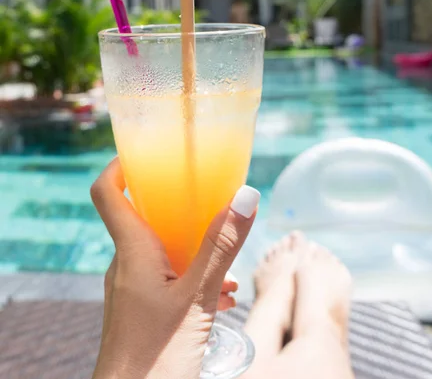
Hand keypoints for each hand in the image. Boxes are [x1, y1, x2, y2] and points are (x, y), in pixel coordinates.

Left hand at [91, 158, 259, 378]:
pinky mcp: (141, 311)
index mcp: (132, 251)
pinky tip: (221, 297)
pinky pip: (167, 279)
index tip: (148, 151)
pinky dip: (193, 277)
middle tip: (209, 201)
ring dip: (195, 249)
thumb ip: (222, 245)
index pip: (108, 192)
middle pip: (144, 218)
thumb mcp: (198, 297)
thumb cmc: (156, 357)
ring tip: (228, 266)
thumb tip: (246, 194)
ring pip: (162, 251)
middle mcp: (126, 265)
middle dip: (180, 208)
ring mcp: (131, 290)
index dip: (121, 165)